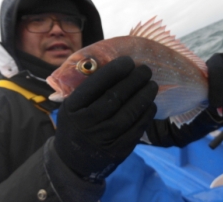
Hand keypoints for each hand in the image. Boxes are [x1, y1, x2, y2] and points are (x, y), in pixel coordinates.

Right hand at [54, 56, 157, 181]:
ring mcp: (103, 138)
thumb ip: (87, 90)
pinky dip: (146, 114)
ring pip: (130, 113)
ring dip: (144, 96)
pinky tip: (150, 104)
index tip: (128, 61)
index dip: (115, 70)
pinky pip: (137, 129)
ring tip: (152, 85)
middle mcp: (87, 123)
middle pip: (116, 97)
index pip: (96, 84)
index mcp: (72, 108)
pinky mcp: (118, 150)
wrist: (72, 162)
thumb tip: (113, 67)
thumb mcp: (71, 107)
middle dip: (134, 80)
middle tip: (146, 70)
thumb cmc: (75, 126)